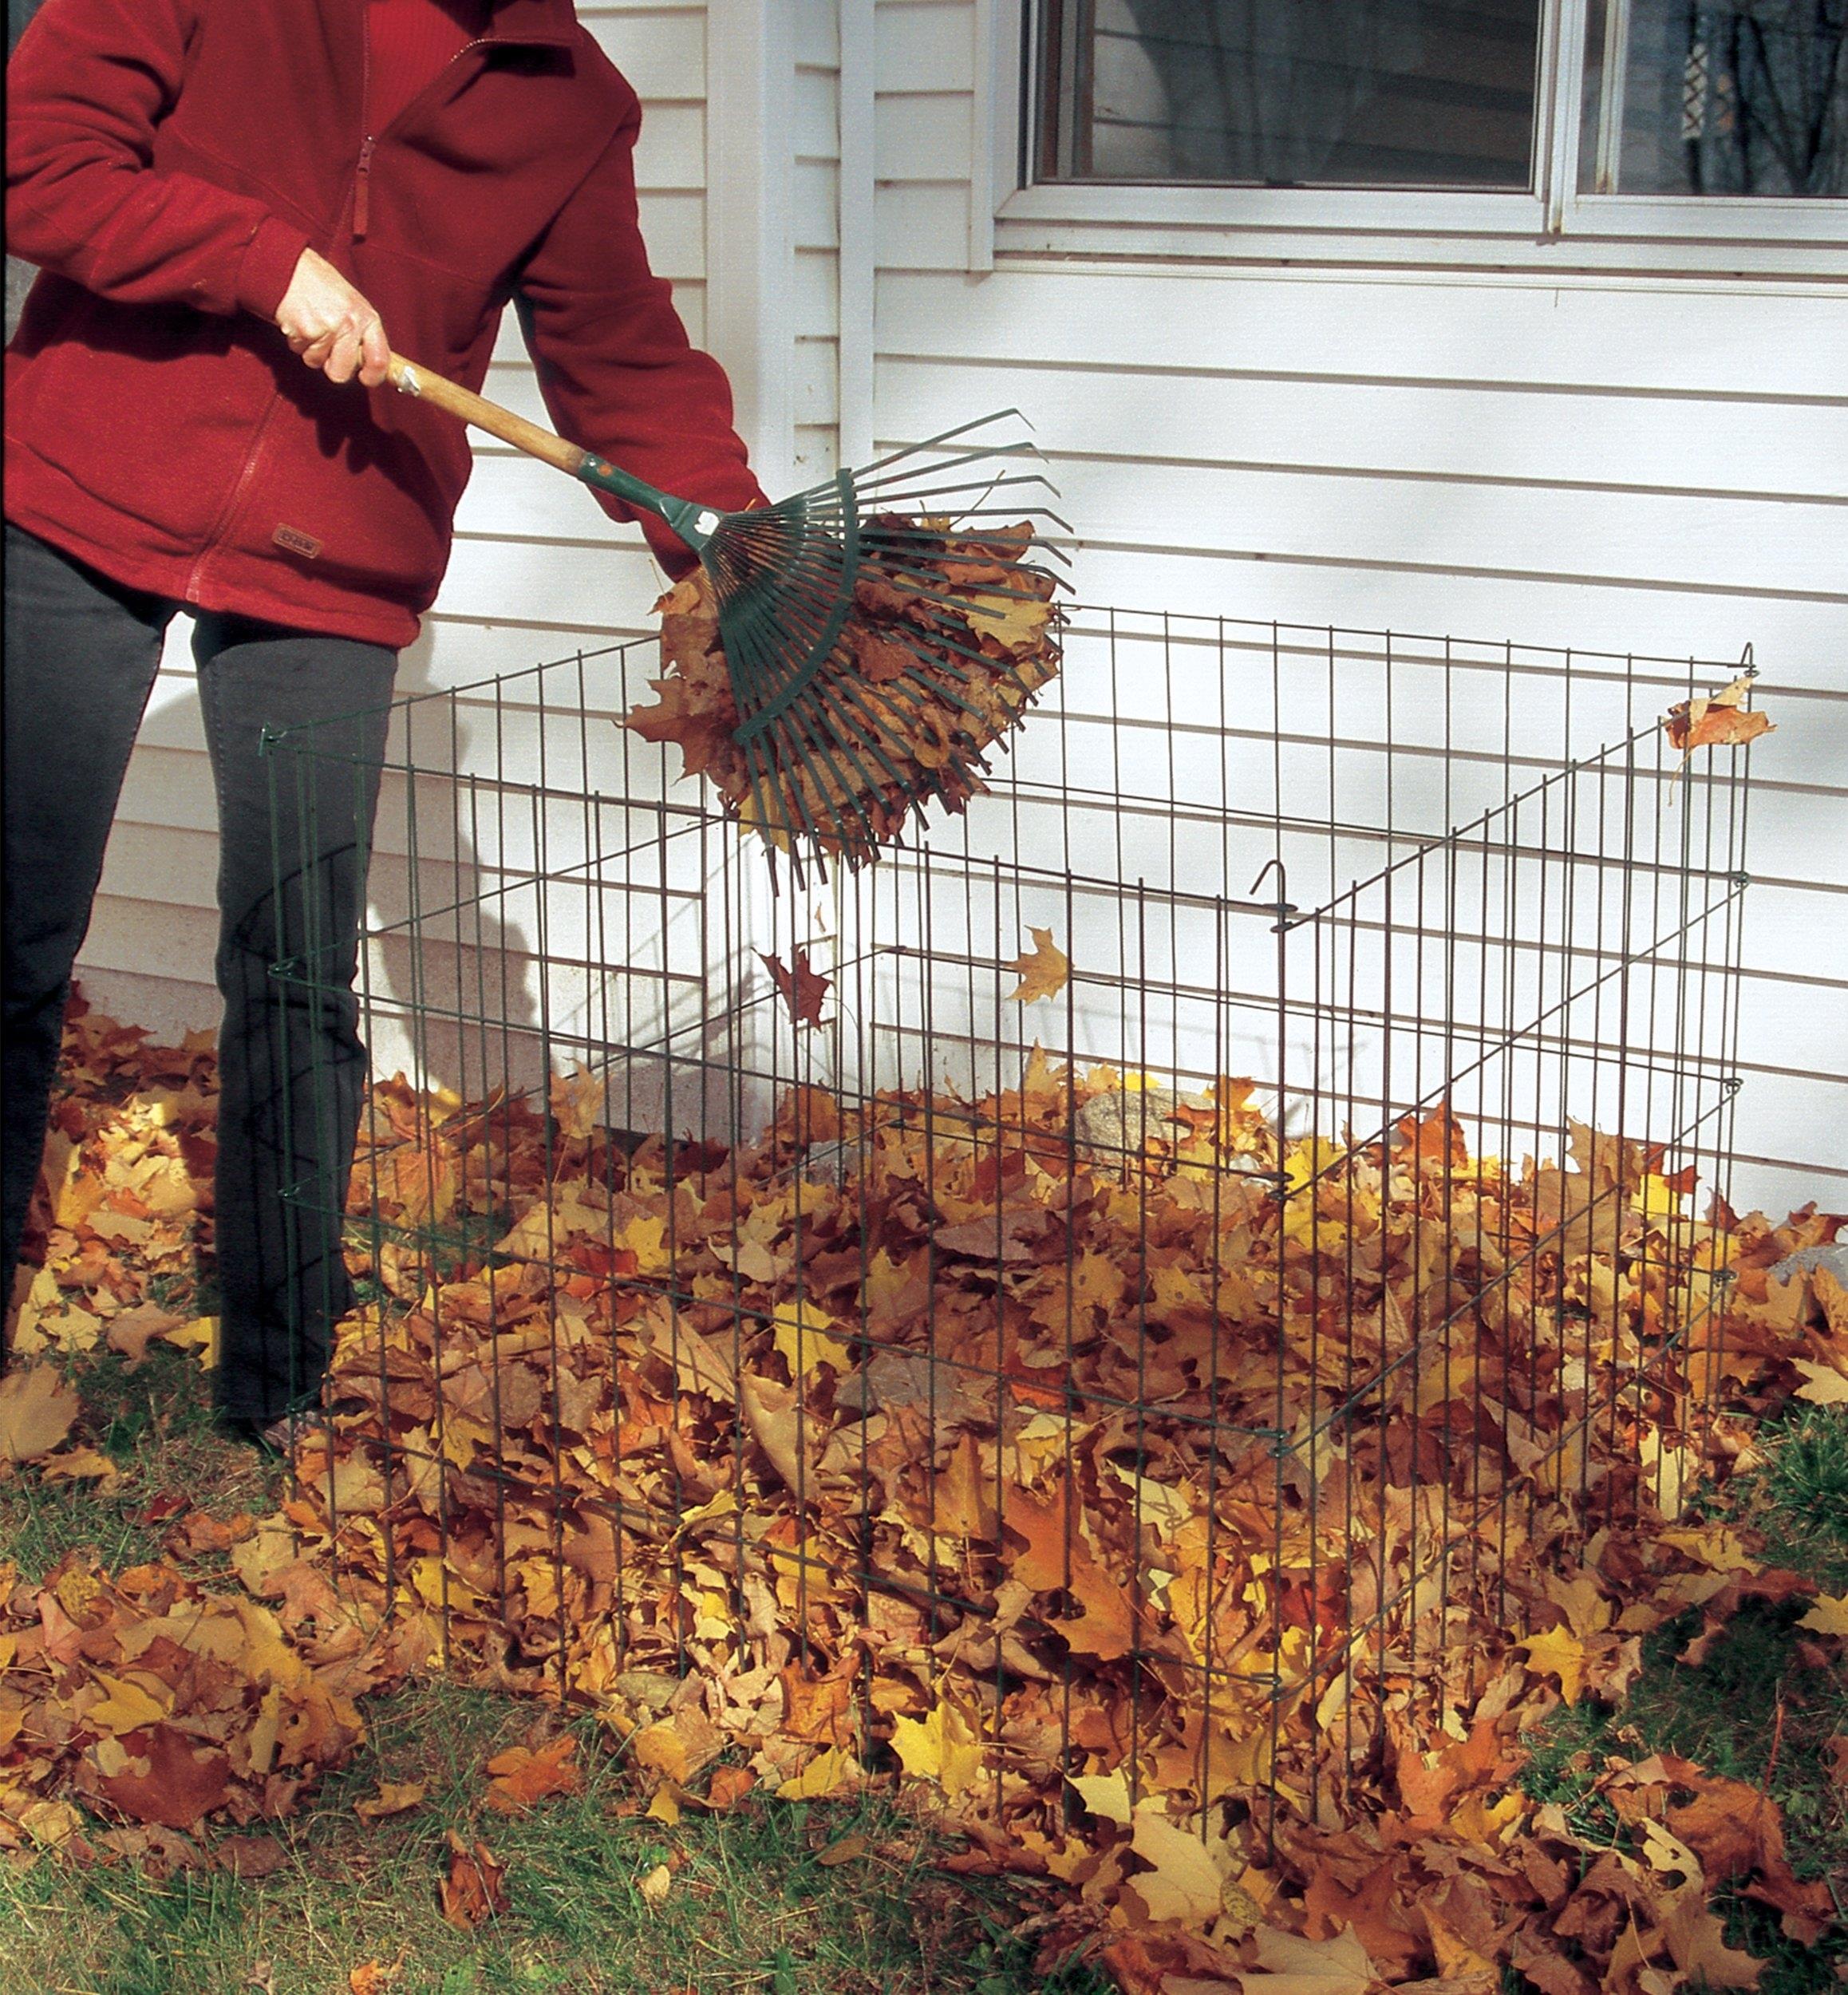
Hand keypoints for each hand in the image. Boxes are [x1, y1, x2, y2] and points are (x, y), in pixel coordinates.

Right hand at [275, 249, 389, 386]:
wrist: (288, 264)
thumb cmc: (319, 284)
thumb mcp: (350, 303)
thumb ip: (361, 332)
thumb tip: (370, 365)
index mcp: (367, 317)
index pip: (381, 360)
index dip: (374, 377)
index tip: (366, 379)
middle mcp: (350, 324)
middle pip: (342, 372)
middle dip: (331, 367)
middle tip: (326, 347)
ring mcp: (328, 328)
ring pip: (317, 362)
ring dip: (310, 349)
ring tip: (309, 324)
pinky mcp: (305, 331)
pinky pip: (300, 351)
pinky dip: (296, 340)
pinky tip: (297, 320)